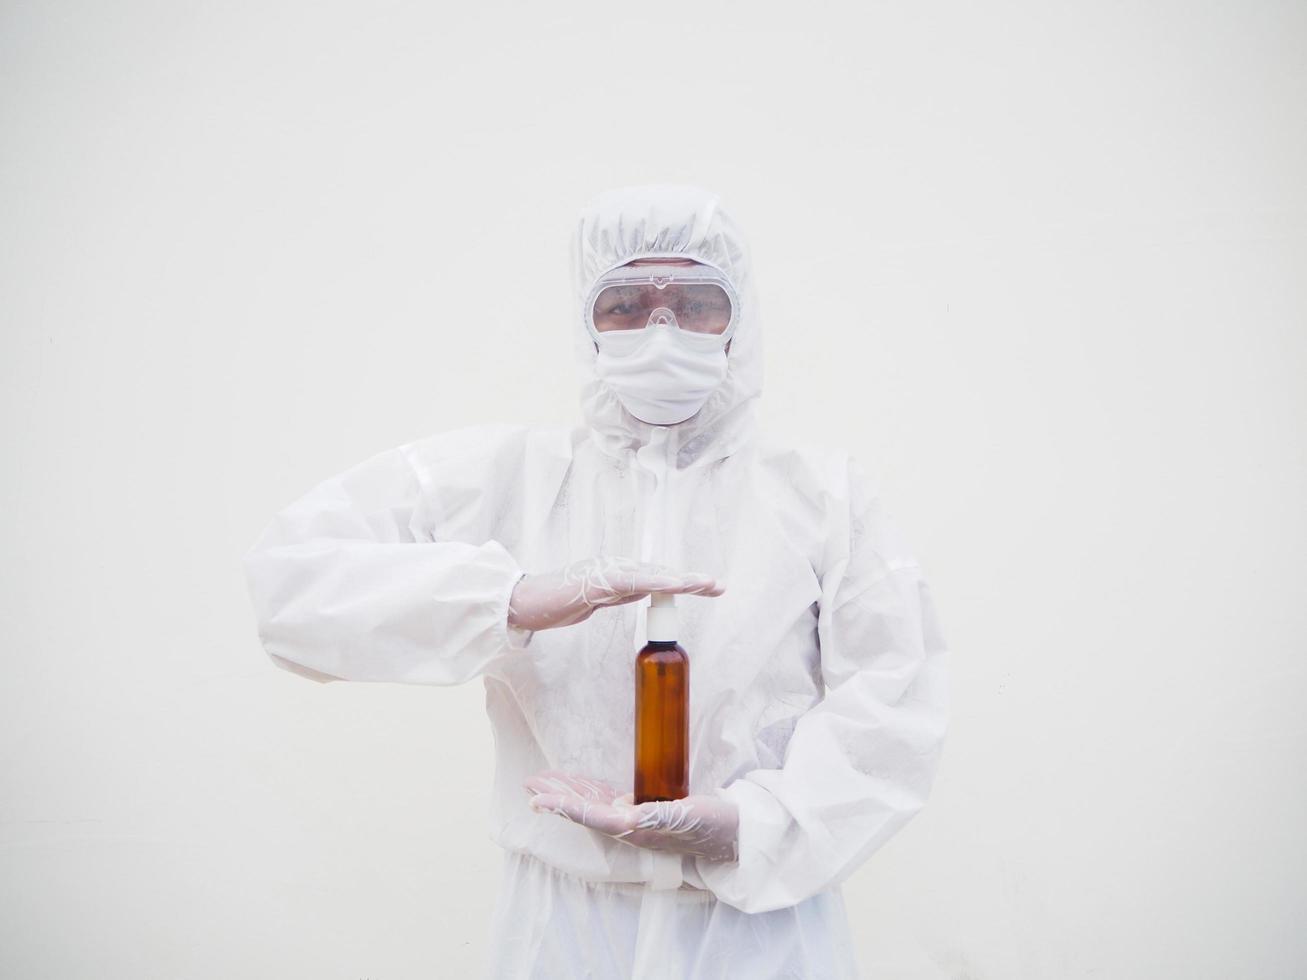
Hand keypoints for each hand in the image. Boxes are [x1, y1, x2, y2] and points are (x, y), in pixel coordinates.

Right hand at [507, 557, 724, 632]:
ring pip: (650, 574)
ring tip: (705, 583)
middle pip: (660, 573)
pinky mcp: (596, 582)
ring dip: (679, 579)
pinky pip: (630, 582)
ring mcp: (606, 572)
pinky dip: (654, 581)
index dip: (683, 582)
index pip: (657, 577)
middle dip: (691, 579)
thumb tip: (645, 592)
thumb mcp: (598, 601)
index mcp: (617, 573)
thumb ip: (620, 594)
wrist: (523, 603)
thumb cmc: (557, 603)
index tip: (709, 588)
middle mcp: (615, 567)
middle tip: (719, 585)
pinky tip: (674, 584)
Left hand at [525, 770, 738, 862]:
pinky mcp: (647, 812)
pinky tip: (580, 784)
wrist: (738, 835)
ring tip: (544, 780)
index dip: (564, 806)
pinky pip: (612, 800)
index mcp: (637, 830)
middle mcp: (631, 828)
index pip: (591, 816)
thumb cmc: (714, 824)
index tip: (537, 800)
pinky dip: (592, 791)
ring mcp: (638, 821)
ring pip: (595, 804)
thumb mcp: (686, 817)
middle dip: (558, 796)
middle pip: (586, 810)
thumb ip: (656, 816)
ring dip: (570, 791)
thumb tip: (625, 813)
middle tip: (530, 782)